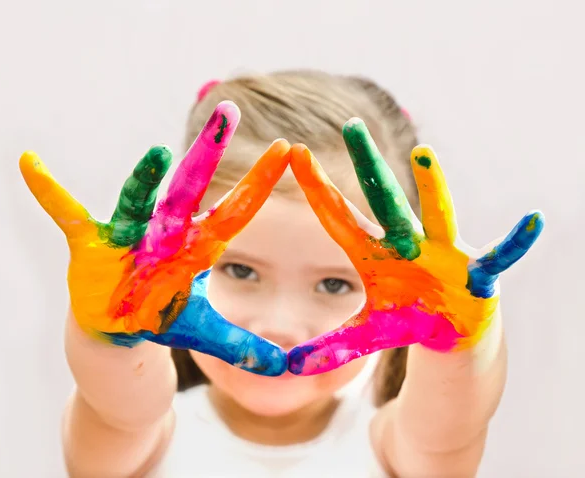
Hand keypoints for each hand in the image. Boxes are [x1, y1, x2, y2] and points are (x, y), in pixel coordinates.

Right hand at [20, 101, 289, 375]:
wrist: (118, 328)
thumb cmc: (162, 315)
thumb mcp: (203, 332)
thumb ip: (240, 344)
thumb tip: (281, 365)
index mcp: (194, 248)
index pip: (234, 212)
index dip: (258, 183)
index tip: (285, 148)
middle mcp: (164, 233)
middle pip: (190, 189)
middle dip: (208, 153)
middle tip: (229, 111)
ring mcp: (127, 236)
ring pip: (137, 201)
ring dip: (145, 180)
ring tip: (158, 155)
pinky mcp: (91, 245)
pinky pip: (68, 215)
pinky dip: (49, 191)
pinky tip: (29, 162)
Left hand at [287, 119, 543, 374]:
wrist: (452, 329)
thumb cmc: (409, 319)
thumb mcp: (370, 333)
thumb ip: (333, 345)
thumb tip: (292, 366)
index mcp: (378, 255)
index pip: (341, 219)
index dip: (319, 190)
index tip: (296, 154)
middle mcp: (409, 244)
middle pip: (385, 200)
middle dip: (368, 166)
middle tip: (351, 125)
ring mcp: (444, 254)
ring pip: (436, 215)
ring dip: (432, 186)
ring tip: (423, 153)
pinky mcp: (477, 272)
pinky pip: (499, 256)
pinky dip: (515, 241)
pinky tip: (533, 220)